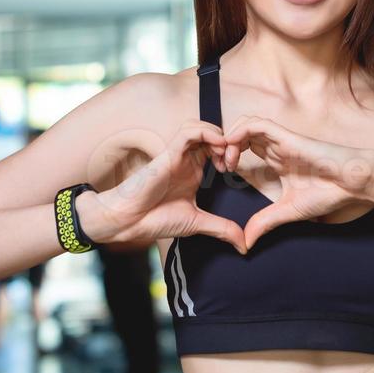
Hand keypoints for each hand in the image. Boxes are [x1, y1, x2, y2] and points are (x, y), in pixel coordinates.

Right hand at [77, 121, 247, 253]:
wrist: (129, 221)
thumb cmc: (155, 219)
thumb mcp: (197, 223)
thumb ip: (221, 229)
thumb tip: (244, 245)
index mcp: (194, 172)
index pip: (217, 149)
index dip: (232, 154)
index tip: (238, 171)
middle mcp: (187, 160)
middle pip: (212, 134)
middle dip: (229, 142)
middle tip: (235, 160)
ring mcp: (178, 155)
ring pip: (201, 127)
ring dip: (219, 135)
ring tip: (226, 153)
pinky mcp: (169, 152)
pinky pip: (189, 132)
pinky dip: (206, 132)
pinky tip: (217, 145)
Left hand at [221, 115, 373, 250]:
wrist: (352, 183)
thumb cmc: (328, 193)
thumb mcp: (287, 211)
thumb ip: (265, 222)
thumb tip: (246, 242)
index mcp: (276, 160)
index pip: (244, 148)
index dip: (228, 156)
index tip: (220, 174)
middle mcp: (275, 147)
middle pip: (240, 134)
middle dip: (223, 146)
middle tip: (218, 166)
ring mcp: (280, 140)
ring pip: (245, 125)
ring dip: (229, 139)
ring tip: (225, 160)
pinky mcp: (287, 136)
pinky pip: (257, 124)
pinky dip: (240, 132)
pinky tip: (233, 149)